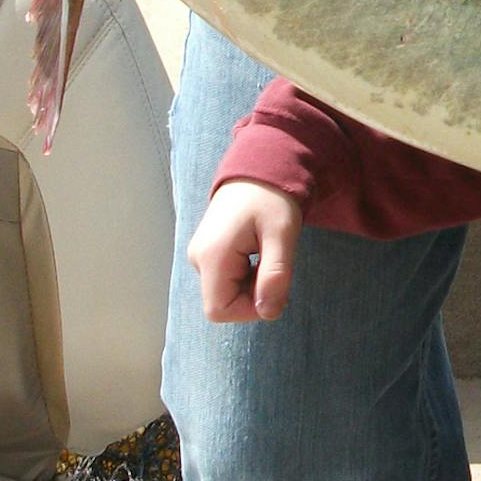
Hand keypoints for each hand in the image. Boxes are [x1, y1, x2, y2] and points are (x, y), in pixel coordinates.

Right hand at [188, 178, 302, 321]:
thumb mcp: (282, 235)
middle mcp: (198, 258)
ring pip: (225, 292)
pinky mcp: (208, 251)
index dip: (250, 311)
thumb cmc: (272, 198)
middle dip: (253, 296)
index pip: (219, 311)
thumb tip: (268, 313)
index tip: (276, 287)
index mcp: (212, 256)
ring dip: (252, 285)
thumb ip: (275, 275)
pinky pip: (225, 279)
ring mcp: (200, 254)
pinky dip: (246, 275)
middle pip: (223, 303)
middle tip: (276, 265)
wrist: (259, 167)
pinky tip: (258, 252)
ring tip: (268, 253)